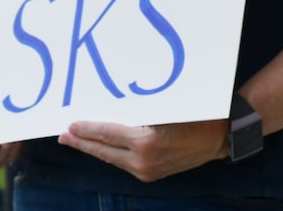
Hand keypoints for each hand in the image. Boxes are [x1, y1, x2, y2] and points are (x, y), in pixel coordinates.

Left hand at [58, 118, 226, 182]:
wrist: (218, 137)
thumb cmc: (196, 115)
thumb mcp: (168, 108)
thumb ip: (141, 112)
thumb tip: (112, 109)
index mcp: (147, 142)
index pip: (108, 134)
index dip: (87, 130)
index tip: (70, 126)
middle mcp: (143, 160)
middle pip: (103, 151)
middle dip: (82, 143)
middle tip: (63, 136)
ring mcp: (146, 170)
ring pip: (112, 159)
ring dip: (94, 149)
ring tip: (77, 141)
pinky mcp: (150, 175)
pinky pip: (123, 163)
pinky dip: (111, 154)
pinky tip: (102, 148)